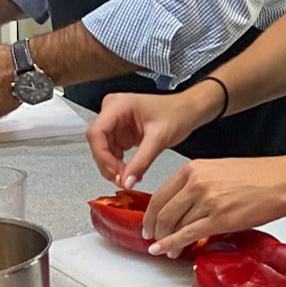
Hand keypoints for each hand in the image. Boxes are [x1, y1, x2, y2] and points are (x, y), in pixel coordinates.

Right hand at [87, 87, 208, 186]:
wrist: (189, 111)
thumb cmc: (178, 113)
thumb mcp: (159, 139)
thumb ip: (141, 162)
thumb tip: (127, 181)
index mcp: (118, 105)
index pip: (96, 132)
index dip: (102, 155)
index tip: (115, 172)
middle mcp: (112, 111)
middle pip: (97, 142)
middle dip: (108, 163)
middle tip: (122, 179)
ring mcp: (115, 121)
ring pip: (103, 149)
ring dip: (113, 166)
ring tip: (128, 177)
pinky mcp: (120, 131)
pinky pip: (112, 151)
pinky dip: (119, 164)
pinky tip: (130, 171)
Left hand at [143, 152, 285, 257]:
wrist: (284, 181)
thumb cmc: (261, 176)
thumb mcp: (220, 171)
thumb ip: (198, 184)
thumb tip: (184, 205)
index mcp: (194, 169)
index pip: (160, 194)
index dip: (150, 213)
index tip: (149, 222)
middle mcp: (196, 183)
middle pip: (161, 211)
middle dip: (154, 228)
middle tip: (153, 237)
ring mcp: (206, 201)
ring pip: (173, 224)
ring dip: (165, 240)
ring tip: (166, 249)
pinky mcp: (218, 219)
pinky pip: (186, 235)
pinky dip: (171, 245)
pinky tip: (164, 251)